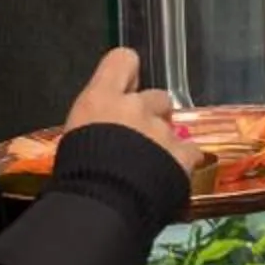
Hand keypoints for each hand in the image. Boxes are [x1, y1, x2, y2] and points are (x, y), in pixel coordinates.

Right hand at [62, 47, 190, 165]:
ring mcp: (161, 129)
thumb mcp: (74, 139)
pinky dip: (183, 162)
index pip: (122, 60)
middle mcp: (134, 106)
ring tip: (152, 165)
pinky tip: (170, 176)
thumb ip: (95, 124)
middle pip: (156, 97)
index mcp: (100, 99)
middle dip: (151, 114)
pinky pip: (190, 151)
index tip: (127, 87)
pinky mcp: (182, 154)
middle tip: (139, 139)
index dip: (128, 73)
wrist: (101, 204)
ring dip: (166, 140)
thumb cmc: (76, 175)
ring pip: (173, 125)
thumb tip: (102, 129)